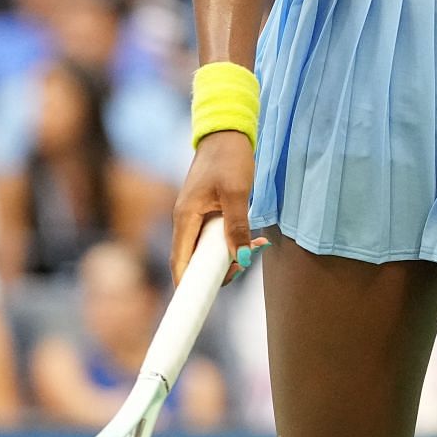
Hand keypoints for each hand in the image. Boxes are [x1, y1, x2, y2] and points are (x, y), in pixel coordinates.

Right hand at [171, 130, 264, 286]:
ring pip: (208, 250)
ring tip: (256, 246)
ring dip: (229, 255)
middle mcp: (186, 220)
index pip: (180, 263)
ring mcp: (196, 216)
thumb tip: (239, 260)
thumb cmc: (229, 158)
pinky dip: (232, 241)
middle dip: (218, 270)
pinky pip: (216, 236)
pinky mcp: (207, 211)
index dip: (187, 286)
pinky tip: (255, 238)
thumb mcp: (237, 193)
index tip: (200, 304)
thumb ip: (237, 227)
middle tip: (245, 264)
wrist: (228, 132)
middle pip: (194, 261)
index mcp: (185, 218)